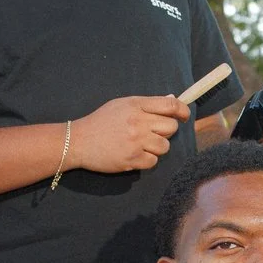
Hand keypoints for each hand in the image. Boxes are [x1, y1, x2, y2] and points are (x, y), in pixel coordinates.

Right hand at [69, 94, 190, 172]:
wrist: (78, 141)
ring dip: (157, 147)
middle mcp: (138, 122)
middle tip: (153, 133)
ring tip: (142, 145)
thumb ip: (146, 104)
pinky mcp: (131, 159)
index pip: (170, 105)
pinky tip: (135, 155)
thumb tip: (172, 102)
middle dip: (166, 131)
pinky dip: (147, 160)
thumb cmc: (101, 121)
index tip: (184, 116)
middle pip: (171, 128)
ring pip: (165, 146)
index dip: (183, 111)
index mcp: (136, 106)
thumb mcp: (122, 105)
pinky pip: (153, 161)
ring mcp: (135, 142)